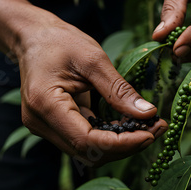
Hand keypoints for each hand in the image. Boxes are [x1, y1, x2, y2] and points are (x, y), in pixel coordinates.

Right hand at [17, 16, 167, 165]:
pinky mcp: (55, 126)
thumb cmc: (60, 41)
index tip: (151, 133)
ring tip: (149, 126)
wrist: (33, 38)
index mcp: (45, 105)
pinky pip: (86, 139)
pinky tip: (131, 124)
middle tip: (157, 128)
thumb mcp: (93, 59)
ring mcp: (46, 127)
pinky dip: (110, 136)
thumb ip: (119, 90)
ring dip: (121, 144)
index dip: (121, 144)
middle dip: (126, 146)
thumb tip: (148, 114)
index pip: (86, 141)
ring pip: (89, 150)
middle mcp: (40, 123)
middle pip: (89, 152)